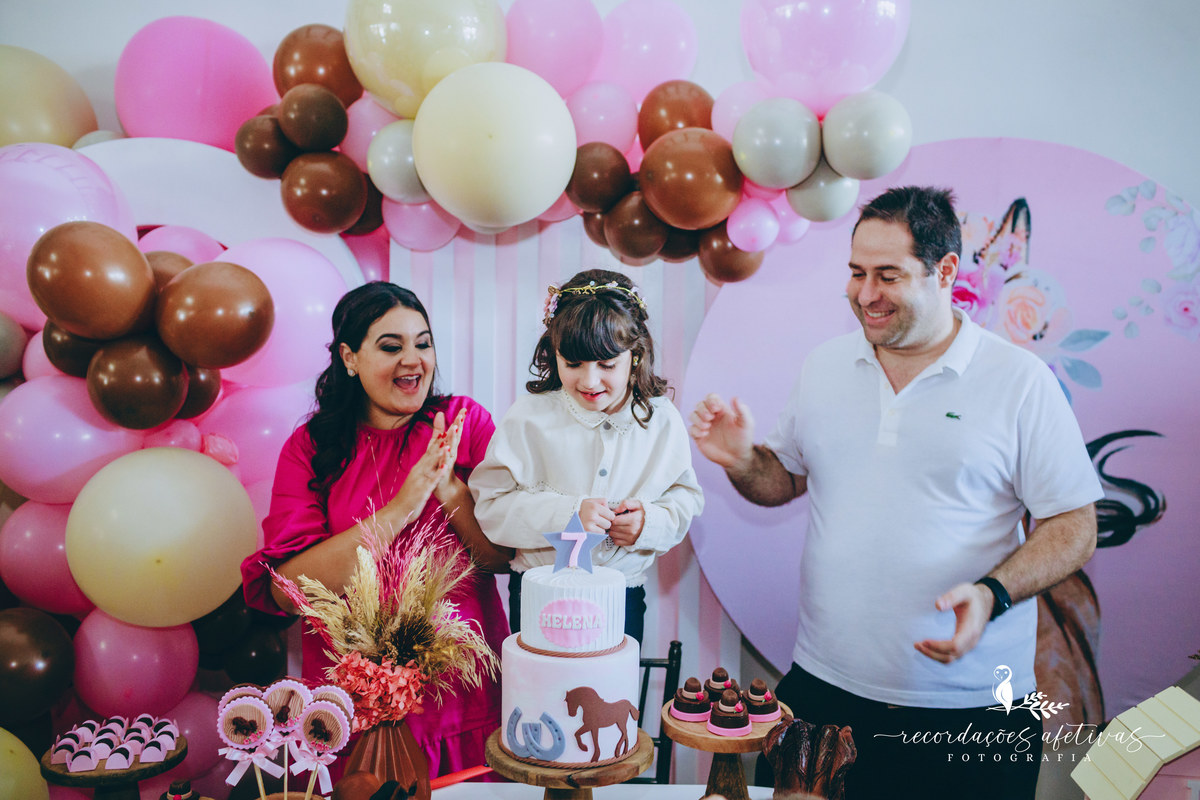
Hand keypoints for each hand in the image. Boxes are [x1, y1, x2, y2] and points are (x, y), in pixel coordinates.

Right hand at [388, 411, 452, 527]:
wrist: (398, 511)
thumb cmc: (410, 494)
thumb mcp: (418, 476)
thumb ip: (425, 465)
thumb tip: (431, 455)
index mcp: (420, 465)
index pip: (432, 446)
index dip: (441, 433)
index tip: (449, 420)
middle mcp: (420, 468)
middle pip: (433, 450)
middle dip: (444, 437)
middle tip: (454, 424)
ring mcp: (420, 478)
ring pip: (432, 463)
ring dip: (440, 452)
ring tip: (449, 441)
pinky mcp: (422, 490)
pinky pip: (431, 480)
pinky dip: (438, 473)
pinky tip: (445, 466)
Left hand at [432, 408, 466, 505]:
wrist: (444, 487)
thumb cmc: (442, 464)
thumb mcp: (440, 445)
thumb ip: (440, 430)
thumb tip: (440, 413)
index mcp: (450, 446)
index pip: (456, 431)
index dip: (459, 420)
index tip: (464, 409)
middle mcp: (451, 453)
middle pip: (455, 438)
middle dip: (458, 426)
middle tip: (462, 416)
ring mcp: (448, 462)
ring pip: (451, 449)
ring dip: (453, 440)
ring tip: (455, 429)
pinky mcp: (443, 471)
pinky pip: (444, 463)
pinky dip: (445, 457)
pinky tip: (446, 450)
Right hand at [578, 497, 614, 534]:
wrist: (574, 521)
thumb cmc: (585, 512)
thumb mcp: (591, 502)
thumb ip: (603, 502)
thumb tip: (613, 511)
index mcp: (593, 505)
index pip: (611, 514)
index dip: (609, 516)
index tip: (603, 516)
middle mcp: (591, 513)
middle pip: (609, 522)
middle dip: (606, 522)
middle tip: (598, 521)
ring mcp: (590, 522)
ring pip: (606, 528)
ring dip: (602, 527)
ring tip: (595, 524)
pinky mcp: (589, 530)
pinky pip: (601, 533)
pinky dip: (598, 532)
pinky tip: (593, 529)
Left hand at [608, 499, 644, 546]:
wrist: (653, 525)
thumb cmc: (643, 514)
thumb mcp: (637, 504)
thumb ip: (626, 503)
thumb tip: (616, 510)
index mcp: (634, 520)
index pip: (615, 520)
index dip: (613, 517)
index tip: (616, 515)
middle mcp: (632, 530)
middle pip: (613, 527)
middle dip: (612, 523)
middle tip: (616, 520)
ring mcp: (631, 538)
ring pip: (613, 534)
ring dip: (613, 530)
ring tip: (618, 526)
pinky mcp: (630, 543)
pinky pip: (616, 541)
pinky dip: (615, 537)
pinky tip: (619, 532)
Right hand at [689, 393, 754, 468]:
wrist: (737, 457)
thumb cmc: (743, 440)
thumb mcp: (746, 424)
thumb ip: (742, 410)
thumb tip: (735, 398)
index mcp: (722, 410)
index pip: (711, 398)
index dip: (710, 400)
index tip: (716, 409)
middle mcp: (711, 417)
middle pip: (699, 405)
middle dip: (703, 410)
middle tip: (710, 418)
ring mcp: (704, 426)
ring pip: (692, 415)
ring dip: (698, 419)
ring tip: (707, 427)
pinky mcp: (699, 437)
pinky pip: (691, 429)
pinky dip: (695, 430)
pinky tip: (704, 435)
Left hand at [914, 582, 993, 663]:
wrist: (986, 602)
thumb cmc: (972, 596)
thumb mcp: (963, 591)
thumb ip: (951, 597)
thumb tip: (937, 606)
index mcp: (971, 629)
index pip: (955, 646)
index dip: (939, 646)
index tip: (924, 641)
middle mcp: (971, 641)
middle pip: (951, 655)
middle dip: (932, 652)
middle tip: (916, 644)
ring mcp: (968, 645)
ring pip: (950, 659)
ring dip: (933, 655)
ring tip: (918, 645)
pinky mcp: (964, 646)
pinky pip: (950, 656)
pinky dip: (937, 654)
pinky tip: (926, 646)